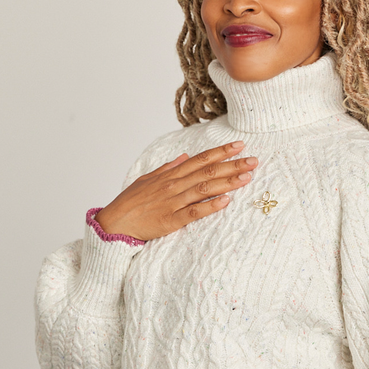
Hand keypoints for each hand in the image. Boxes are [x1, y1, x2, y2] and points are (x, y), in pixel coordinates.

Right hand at [96, 141, 257, 240]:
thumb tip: (184, 156)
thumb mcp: (148, 179)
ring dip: (227, 182)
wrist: (115, 222)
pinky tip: (226, 201)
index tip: (239, 146)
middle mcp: (173, 185)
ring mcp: (173, 202)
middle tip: (253, 160)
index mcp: (170, 175)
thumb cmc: (131, 202)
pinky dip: (210, 206)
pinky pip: (194, 212)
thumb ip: (168, 168)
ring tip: (246, 177)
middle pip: (207, 171)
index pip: (200, 159)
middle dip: (232, 165)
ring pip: (204, 189)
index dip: (221, 152)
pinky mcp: (171, 220)